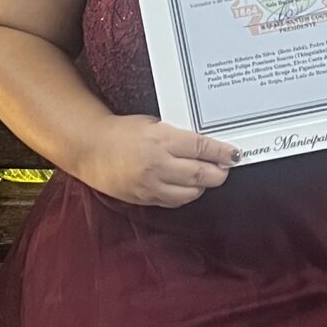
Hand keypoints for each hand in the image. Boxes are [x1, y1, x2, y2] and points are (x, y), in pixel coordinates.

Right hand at [79, 113, 240, 206]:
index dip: (222, 152)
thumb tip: (206, 147)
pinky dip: (185, 194)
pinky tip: (187, 185)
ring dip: (203, 185)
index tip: (234, 154)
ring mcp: (151, 184)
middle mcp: (158, 164)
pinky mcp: (145, 199)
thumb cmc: (122, 132)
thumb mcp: (153, 124)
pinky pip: (174, 201)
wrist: (91, 148)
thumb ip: (178, 137)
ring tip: (206, 176)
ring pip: (191, 192)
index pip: (201, 148)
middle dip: (219, 172)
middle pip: (201, 174)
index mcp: (161, 140)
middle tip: (225, 167)